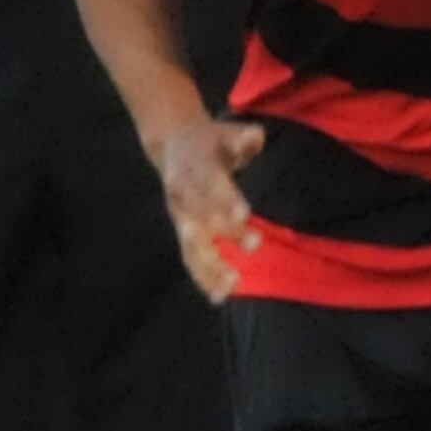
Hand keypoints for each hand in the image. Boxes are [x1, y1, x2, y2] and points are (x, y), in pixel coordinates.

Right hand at [152, 116, 265, 302]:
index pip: (211, 185)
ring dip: (211, 266)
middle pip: (204, 217)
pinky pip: (190, 259)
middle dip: (227, 232)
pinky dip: (203, 279)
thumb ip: (243, 138)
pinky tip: (220, 298)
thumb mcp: (226, 133)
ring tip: (233, 285)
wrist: (173, 146)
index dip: (226, 199)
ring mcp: (181, 216)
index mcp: (196, 167)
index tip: (245, 214)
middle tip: (256, 244)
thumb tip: (254, 138)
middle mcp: (184, 194)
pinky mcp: (183, 233)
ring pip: (193, 245)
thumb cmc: (211, 143)